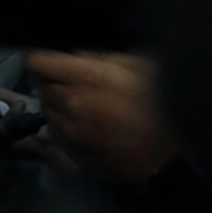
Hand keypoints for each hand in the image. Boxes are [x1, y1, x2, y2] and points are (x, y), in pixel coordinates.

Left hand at [25, 50, 177, 183]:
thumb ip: (104, 57)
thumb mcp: (142, 67)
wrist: (173, 157)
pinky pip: (53, 137)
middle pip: (42, 87)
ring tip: (83, 107)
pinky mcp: (70, 155)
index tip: (46, 59)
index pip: (38, 62)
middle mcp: (70, 105)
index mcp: (87, 79)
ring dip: (57, 106)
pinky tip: (82, 128)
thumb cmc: (164, 106)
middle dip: (53, 82)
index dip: (39, 58)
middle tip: (74, 83)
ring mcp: (68, 133)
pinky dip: (61, 129)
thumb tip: (77, 55)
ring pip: (47, 112)